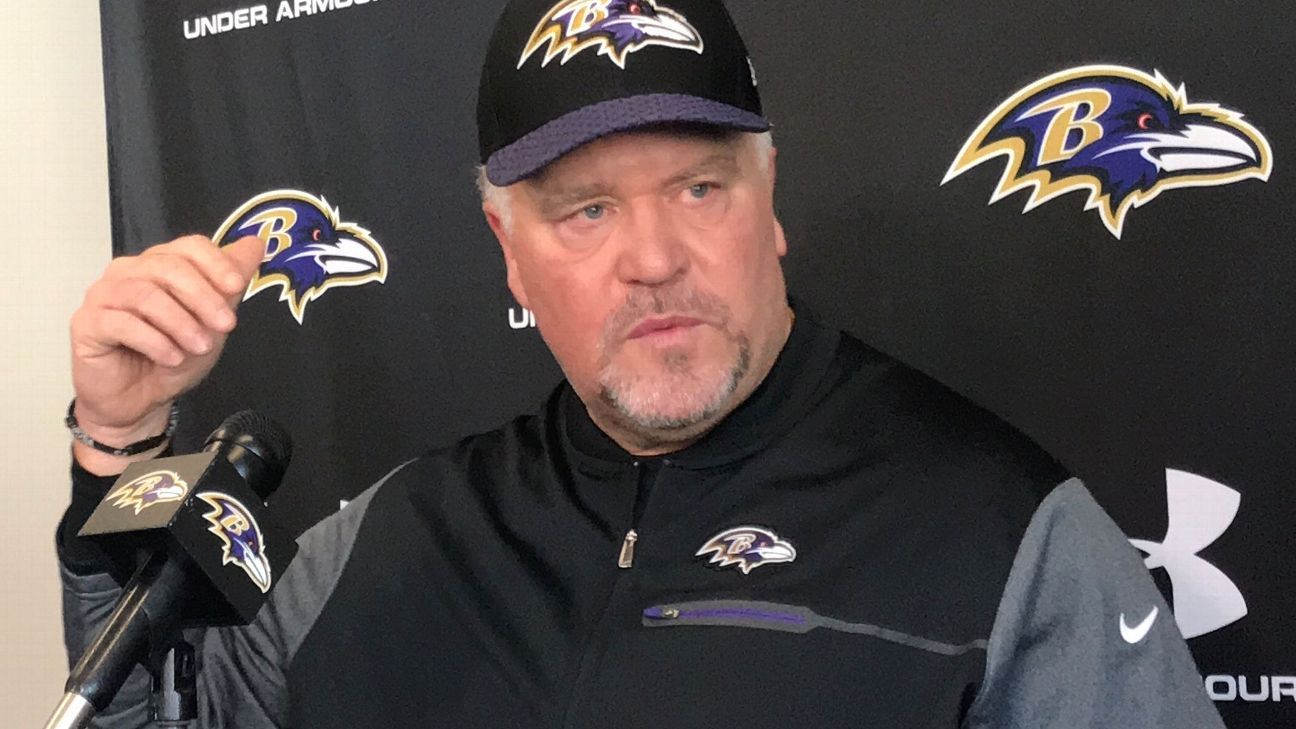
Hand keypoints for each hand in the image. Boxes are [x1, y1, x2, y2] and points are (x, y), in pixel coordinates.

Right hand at [69, 235, 264, 472]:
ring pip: (145, 294)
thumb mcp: (212, 321)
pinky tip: (171, 357)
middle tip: (226, 325)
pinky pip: (121, 323)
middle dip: (203, 297)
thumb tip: (256, 243)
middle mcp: (129, 272)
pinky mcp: (87, 323)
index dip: (216, 263)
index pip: (189, 246)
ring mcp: (104, 295)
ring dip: (181, 323)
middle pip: (168, 266)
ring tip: (199, 347)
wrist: (139, 399)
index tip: (237, 287)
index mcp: (159, 264)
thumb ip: (230, 284)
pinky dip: (154, 341)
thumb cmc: (173, 356)